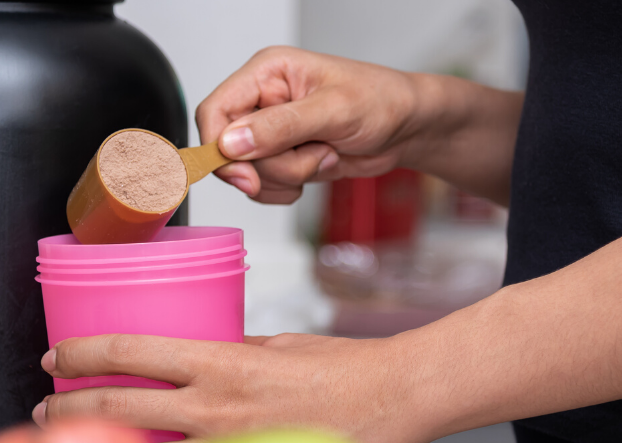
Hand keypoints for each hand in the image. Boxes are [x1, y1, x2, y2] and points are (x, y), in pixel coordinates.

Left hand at [33, 333, 424, 442]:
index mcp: (221, 360)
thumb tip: (193, 366)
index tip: (56, 356)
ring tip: (70, 440)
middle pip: (119, 405)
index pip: (130, 350)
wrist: (391, 400)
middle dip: (70, 406)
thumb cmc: (341, 367)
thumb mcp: (275, 344)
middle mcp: (216, 405)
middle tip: (47, 406)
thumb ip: (228, 354)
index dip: (82, 353)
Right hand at [196, 46, 426, 203]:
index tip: (245, 175)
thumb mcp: (334, 111)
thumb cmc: (381, 101)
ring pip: (248, 174)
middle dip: (271, 166)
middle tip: (313, 154)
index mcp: (267, 73)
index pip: (214, 111)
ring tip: (324, 154)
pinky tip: (318, 168)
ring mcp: (270, 132)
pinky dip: (288, 189)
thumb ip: (281, 126)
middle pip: (229, 151)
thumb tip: (232, 142)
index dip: (220, 147)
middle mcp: (262, 101)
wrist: (407, 128)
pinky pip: (264, 188)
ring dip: (287, 177)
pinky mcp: (282, 158)